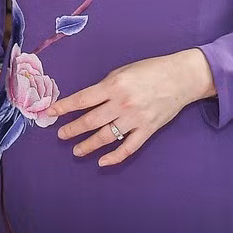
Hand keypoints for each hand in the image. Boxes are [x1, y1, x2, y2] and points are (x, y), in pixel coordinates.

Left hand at [51, 48, 215, 166]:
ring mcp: (135, 119)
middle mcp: (122, 103)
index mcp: (114, 85)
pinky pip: (128, 147)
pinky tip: (102, 161)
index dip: (64, 107)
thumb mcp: (123, 71)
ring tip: (76, 151)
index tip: (51, 113)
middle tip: (61, 135)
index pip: (82, 100)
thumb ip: (105, 87)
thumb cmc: (150, 70)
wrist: (181, 78)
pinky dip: (114, 157)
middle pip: (90, 121)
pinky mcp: (147, 130)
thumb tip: (87, 102)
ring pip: (106, 137)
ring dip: (88, 145)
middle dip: (72, 129)